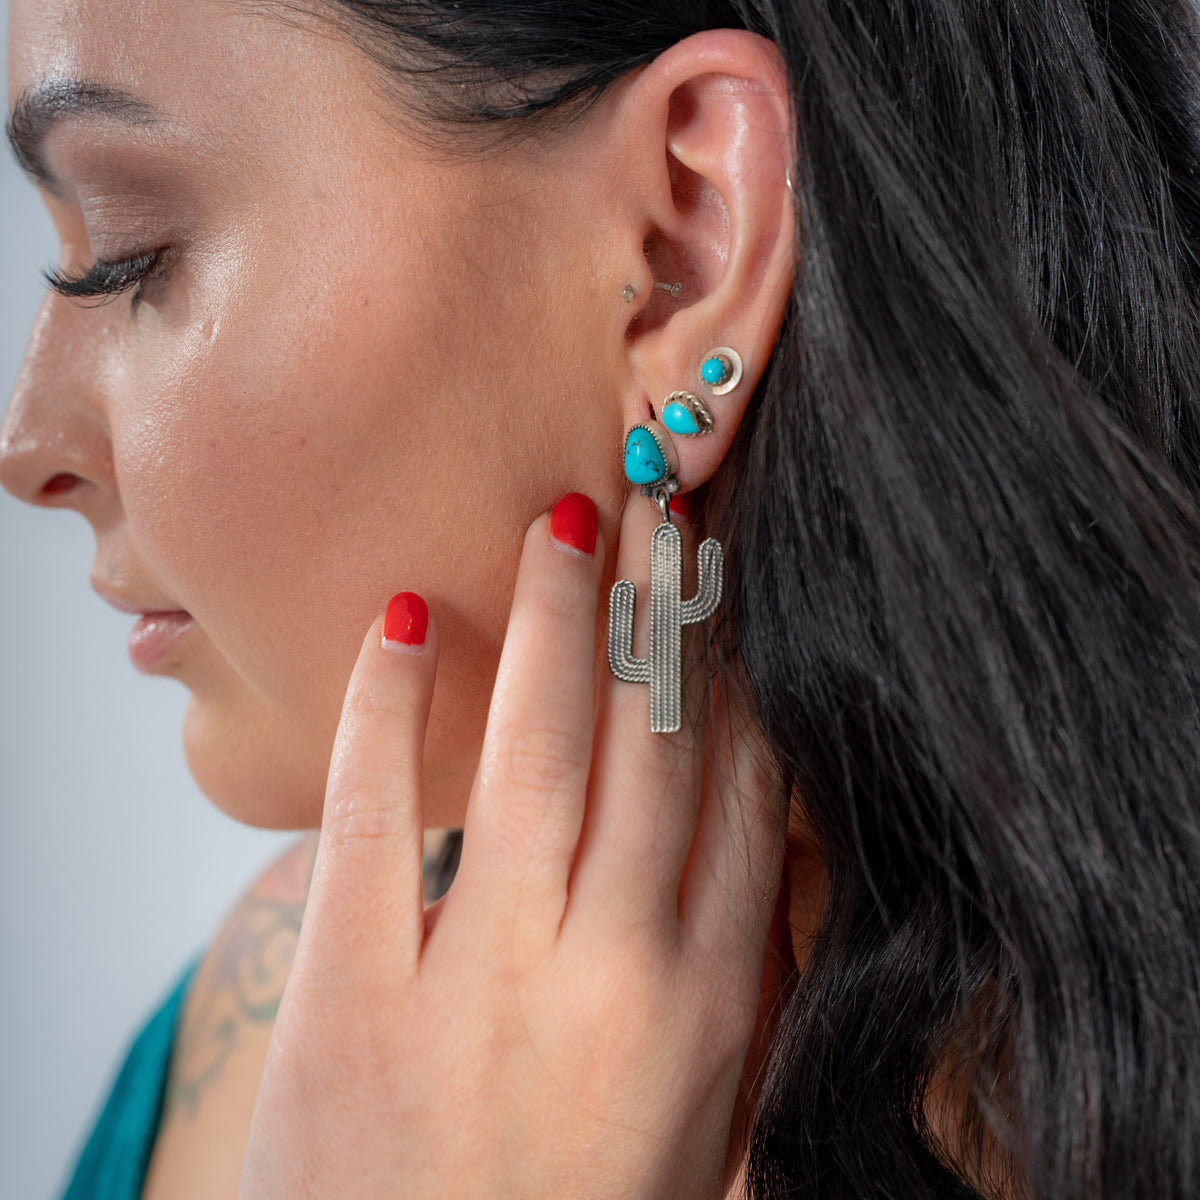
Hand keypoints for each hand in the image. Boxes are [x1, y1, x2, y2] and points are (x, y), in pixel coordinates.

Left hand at [238, 493, 785, 1199]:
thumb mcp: (700, 1117)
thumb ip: (729, 981)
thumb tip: (747, 839)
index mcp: (704, 1008)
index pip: (748, 798)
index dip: (739, 672)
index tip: (727, 586)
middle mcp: (609, 974)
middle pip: (653, 748)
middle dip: (660, 610)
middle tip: (661, 502)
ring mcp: (479, 983)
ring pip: (536, 756)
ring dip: (553, 622)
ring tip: (565, 516)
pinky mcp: (356, 1004)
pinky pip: (372, 821)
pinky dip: (385, 710)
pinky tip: (398, 617)